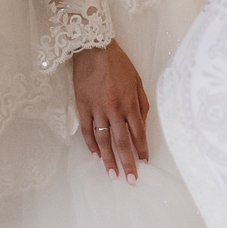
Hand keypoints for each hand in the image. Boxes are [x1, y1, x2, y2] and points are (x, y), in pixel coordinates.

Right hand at [70, 42, 149, 182]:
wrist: (93, 47)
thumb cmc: (118, 63)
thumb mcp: (137, 81)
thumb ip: (141, 104)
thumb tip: (142, 126)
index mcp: (130, 102)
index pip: (138, 133)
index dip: (142, 150)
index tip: (144, 163)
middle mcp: (114, 108)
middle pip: (121, 142)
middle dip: (127, 163)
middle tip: (130, 180)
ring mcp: (96, 108)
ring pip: (103, 140)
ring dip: (108, 159)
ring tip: (112, 174)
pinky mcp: (82, 106)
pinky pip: (86, 130)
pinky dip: (90, 144)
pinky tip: (95, 155)